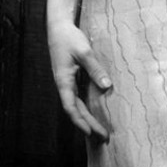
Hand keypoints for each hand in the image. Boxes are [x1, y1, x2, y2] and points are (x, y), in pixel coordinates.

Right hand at [48, 18, 111, 140]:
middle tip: (104, 138)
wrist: (59, 28)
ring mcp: (68, 83)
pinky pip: (80, 98)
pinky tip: (97, 114)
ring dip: (88, 119)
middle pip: (76, 110)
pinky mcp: (72, 79)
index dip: (80, 121)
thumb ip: (95, 69)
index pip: (70, 107)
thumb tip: (107, 86)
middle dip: (89, 125)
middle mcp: (64, 85)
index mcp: (63, 81)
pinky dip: (88, 109)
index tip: (90, 132)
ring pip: (77, 106)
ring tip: (101, 132)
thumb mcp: (84, 51)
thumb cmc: (69, 38)